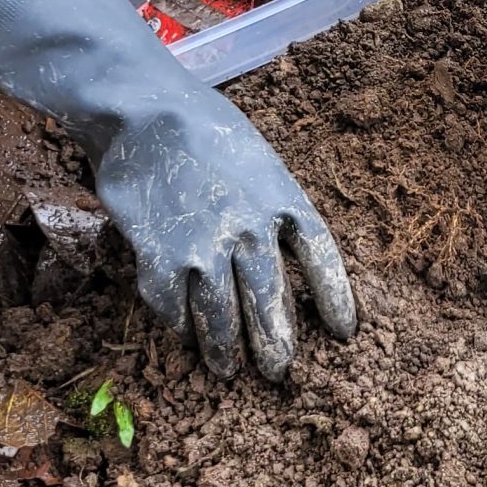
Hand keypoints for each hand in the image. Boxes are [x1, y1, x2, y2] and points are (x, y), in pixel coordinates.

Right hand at [0, 0, 353, 379]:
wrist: (143, 112)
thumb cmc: (203, 127)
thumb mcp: (258, 160)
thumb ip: (271, 207)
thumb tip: (278, 252)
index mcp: (284, 202)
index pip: (322, 261)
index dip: (335, 300)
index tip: (344, 333)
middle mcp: (251, 234)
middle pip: (271, 306)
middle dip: (276, 346)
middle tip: (279, 373)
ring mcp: (205, 252)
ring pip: (221, 320)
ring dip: (225, 351)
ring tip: (227, 369)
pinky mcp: (160, 261)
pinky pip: (173, 310)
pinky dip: (178, 327)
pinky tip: (182, 334)